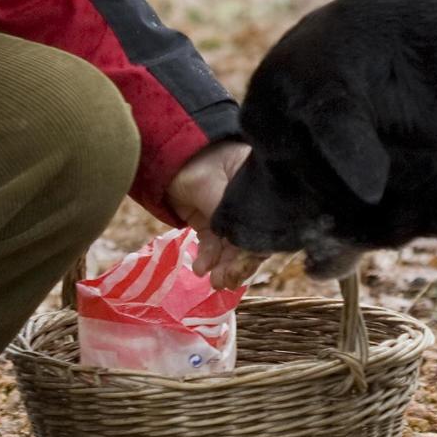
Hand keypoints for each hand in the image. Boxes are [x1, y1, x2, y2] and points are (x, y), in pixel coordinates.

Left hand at [166, 141, 266, 288]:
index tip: (246, 266)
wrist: (170, 155)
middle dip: (238, 265)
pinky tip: (201, 269)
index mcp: (261, 192)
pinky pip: (212, 245)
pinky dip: (208, 258)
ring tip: (215, 281)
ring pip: (230, 247)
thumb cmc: (202, 163)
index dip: (258, 251)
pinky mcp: (208, 221)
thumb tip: (250, 252)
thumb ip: (235, 219)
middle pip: (249, 241)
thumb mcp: (223, 191)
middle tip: (228, 281)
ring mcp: (227, 214)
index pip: (266, 227)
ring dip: (223, 267)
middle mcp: (247, 205)